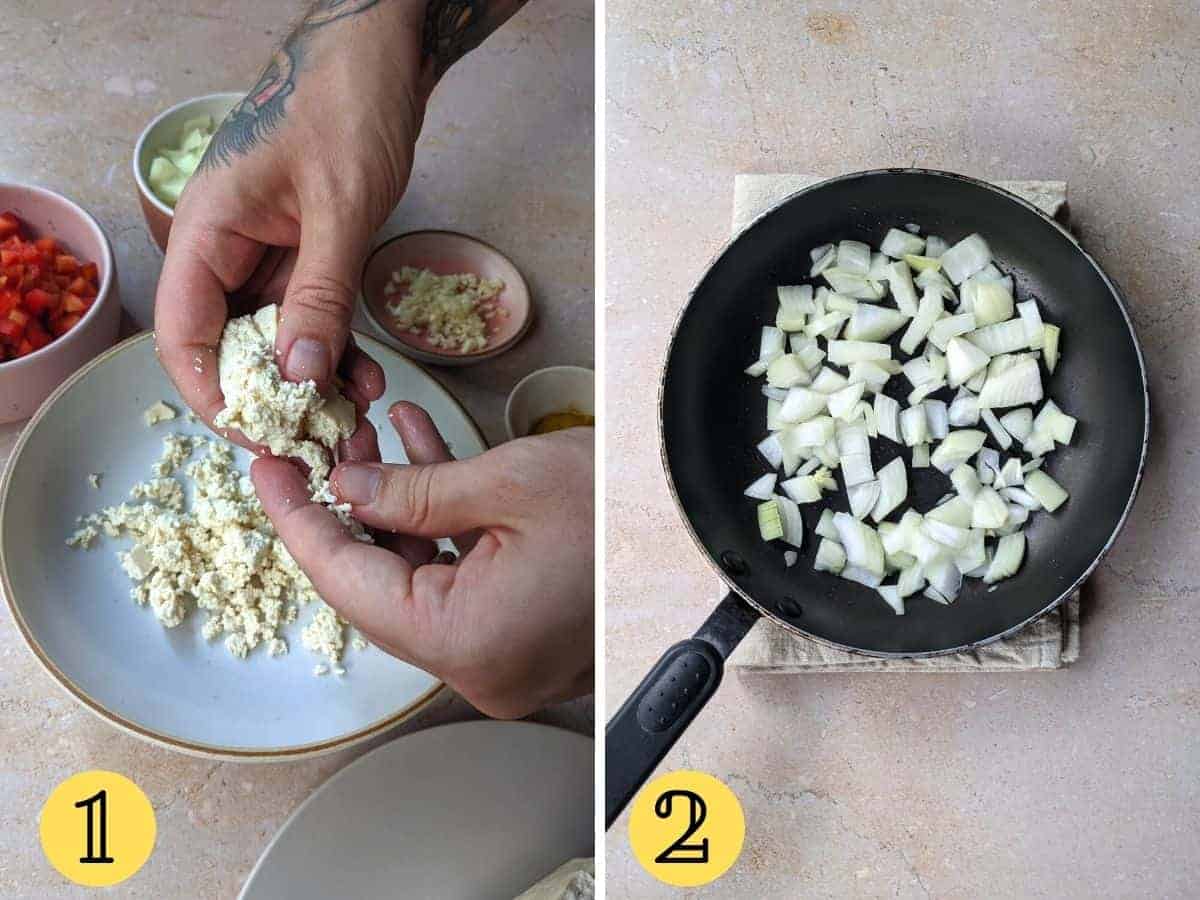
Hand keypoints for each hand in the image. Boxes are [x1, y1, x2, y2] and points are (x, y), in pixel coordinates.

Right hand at [153, 0, 430, 445]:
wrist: (382, 52)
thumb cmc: (349, 106)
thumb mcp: (339, 208)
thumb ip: (319, 296)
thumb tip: (297, 376)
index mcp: (207, 230)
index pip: (185, 335)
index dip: (216, 396)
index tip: (263, 437)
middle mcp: (226, 247)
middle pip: (228, 346)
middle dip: (274, 399)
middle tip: (324, 438)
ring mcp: (265, 251)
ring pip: (274, 338)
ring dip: (312, 381)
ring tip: (357, 414)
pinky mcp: (304, 251)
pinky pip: (310, 316)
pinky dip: (335, 349)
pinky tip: (368, 376)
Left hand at [251, 402, 593, 717]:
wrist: (705, 517)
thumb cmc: (627, 503)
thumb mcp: (505, 482)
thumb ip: (410, 491)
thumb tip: (347, 489)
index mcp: (468, 641)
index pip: (348, 583)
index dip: (299, 521)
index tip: (269, 472)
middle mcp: (481, 667)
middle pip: (379, 586)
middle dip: (347, 508)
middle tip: (312, 450)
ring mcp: (505, 657)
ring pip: (419, 577)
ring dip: (396, 507)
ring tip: (373, 436)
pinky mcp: (524, 634)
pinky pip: (460, 579)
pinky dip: (440, 524)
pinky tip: (425, 459)